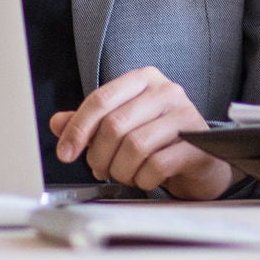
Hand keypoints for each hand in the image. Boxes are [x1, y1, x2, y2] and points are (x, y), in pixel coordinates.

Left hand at [47, 66, 238, 199]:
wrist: (201, 161)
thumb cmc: (159, 140)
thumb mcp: (122, 126)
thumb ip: (91, 123)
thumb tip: (57, 122)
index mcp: (144, 79)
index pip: (101, 98)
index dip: (78, 129)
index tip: (65, 153)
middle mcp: (167, 91)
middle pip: (115, 125)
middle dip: (99, 155)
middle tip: (100, 169)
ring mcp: (185, 116)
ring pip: (135, 146)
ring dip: (121, 170)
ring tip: (125, 174)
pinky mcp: (198, 144)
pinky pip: (157, 166)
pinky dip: (143, 179)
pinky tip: (146, 179)